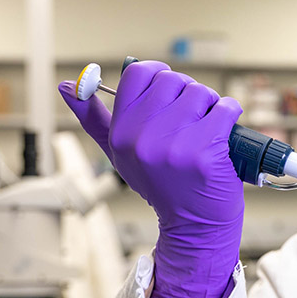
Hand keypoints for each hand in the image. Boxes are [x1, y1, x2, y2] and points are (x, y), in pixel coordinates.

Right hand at [59, 62, 243, 297]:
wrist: (193, 224)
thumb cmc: (160, 184)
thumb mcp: (118, 153)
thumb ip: (92, 118)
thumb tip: (65, 85)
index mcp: (121, 133)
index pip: (137, 73)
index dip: (158, 74)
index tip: (170, 88)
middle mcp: (143, 138)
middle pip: (172, 80)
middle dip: (187, 93)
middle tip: (191, 117)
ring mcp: (175, 145)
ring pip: (201, 92)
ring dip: (211, 105)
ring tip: (206, 129)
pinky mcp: (206, 151)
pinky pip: (226, 108)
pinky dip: (230, 113)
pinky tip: (223, 133)